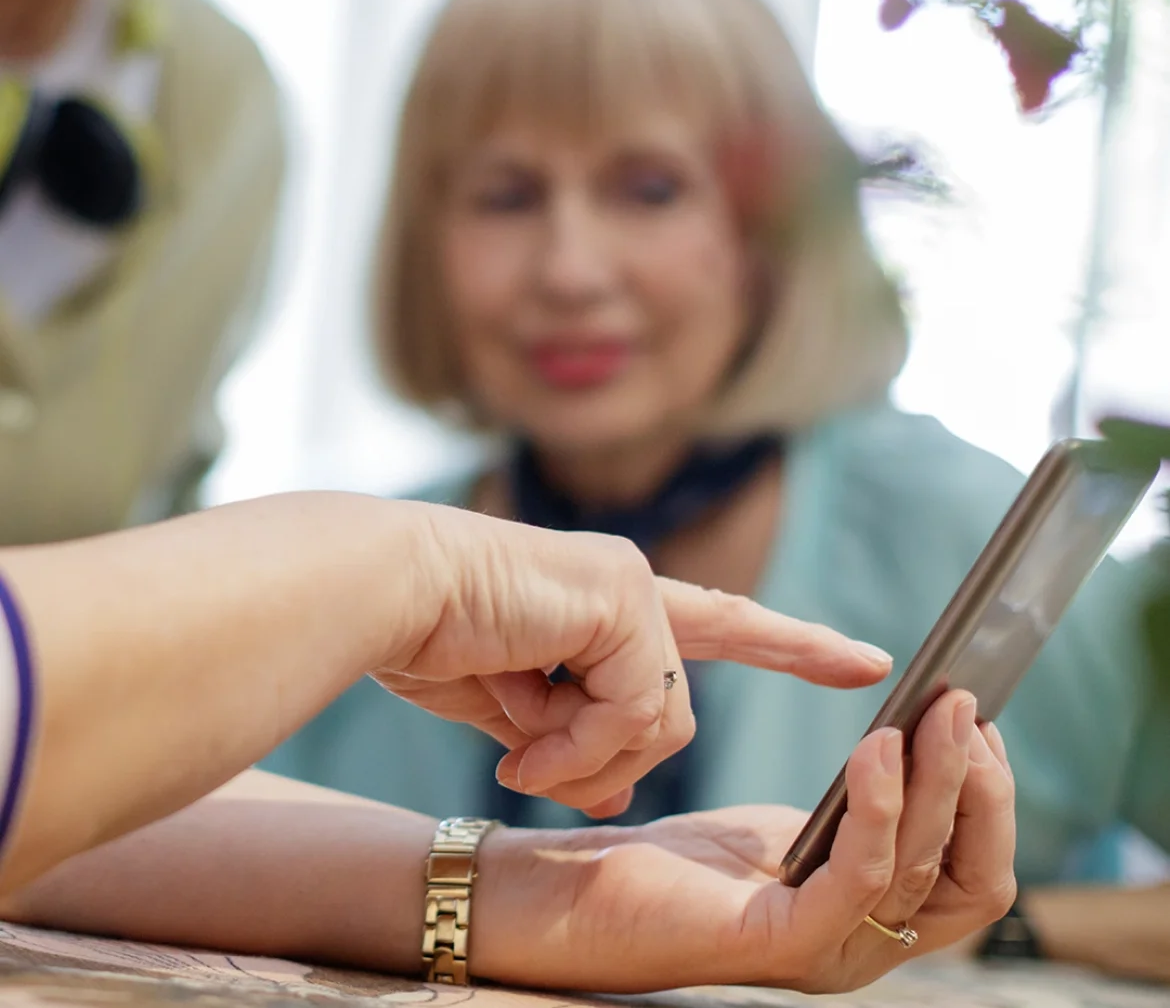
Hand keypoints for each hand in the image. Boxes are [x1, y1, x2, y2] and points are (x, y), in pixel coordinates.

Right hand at [374, 504, 892, 814]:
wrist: (384, 591)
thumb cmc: (433, 636)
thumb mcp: (515, 710)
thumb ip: (572, 741)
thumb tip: (613, 795)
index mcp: (611, 604)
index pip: (721, 623)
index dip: (790, 643)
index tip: (864, 658)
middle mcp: (634, 585)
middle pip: (673, 713)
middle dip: (605, 758)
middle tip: (527, 769)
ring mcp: (634, 586)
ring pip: (662, 720)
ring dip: (582, 755)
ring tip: (514, 745)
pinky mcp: (624, 598)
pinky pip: (636, 709)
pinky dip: (579, 744)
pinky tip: (521, 740)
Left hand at [472, 691, 1016, 992]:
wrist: (583, 892)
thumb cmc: (683, 858)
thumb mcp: (792, 825)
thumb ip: (858, 805)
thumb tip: (912, 737)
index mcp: (874, 914)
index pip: (972, 869)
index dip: (988, 794)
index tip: (974, 714)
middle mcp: (864, 943)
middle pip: (971, 879)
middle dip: (980, 785)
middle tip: (965, 703)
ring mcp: (827, 951)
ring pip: (921, 870)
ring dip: (937, 781)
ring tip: (935, 711)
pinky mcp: (780, 944)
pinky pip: (858, 880)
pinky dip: (878, 809)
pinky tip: (875, 746)